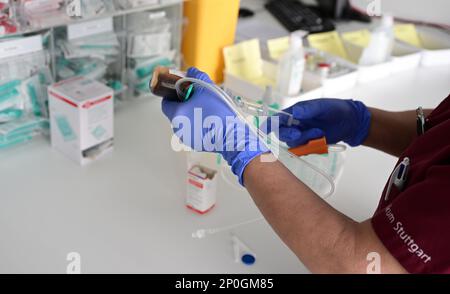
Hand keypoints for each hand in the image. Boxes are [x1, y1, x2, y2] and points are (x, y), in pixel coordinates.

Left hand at [161, 67, 268, 184]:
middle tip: (198, 99)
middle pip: (176, 112)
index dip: (172, 95)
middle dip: (185, 104)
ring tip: (206, 110)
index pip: (165, 103)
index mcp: (176, 114)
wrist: (231, 135)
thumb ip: (195, 76)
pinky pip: (193, 131)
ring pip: (185, 122)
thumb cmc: (218, 113)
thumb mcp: (206, 88)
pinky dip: (198, 125)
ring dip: (192, 115)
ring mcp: (186, 138)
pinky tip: (210, 121)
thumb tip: (191, 71)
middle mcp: (178, 128)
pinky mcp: (196, 144)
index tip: (181, 91)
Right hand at [275, 98, 370, 146]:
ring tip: (320, 133)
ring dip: (306, 140)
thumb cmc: (335, 109)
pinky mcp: (309, 146)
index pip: (277, 120)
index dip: (269, 125)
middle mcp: (295, 125)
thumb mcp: (322, 106)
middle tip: (300, 133)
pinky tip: (321, 140)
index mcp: (294, 113)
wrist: (351, 122)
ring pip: (294, 144)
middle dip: (291, 135)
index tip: (265, 130)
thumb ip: (307, 109)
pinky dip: (312, 147)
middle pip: (282, 134)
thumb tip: (294, 112)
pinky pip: (304, 150)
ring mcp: (302, 136)